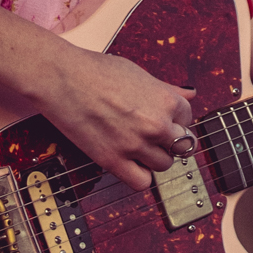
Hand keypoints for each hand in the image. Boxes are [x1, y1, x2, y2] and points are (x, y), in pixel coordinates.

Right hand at [41, 44, 195, 190]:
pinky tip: (129, 162)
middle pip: (182, 145)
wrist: (61, 78)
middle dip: (169, 140)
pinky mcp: (113, 160)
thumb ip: (166, 88)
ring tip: (137, 145)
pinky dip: (139, 175)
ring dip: (154, 158)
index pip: (188, 118)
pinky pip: (142, 182)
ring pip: (164, 165)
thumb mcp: (138, 73)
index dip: (174, 118)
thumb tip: (190, 94)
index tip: (161, 118)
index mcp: (166, 100)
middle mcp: (156, 124)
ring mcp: (136, 144)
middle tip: (151, 134)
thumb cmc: (95, 71)